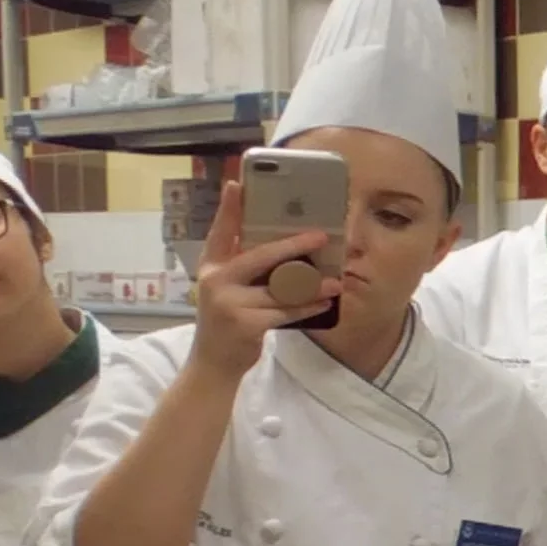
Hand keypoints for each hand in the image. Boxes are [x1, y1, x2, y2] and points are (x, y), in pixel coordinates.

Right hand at [188, 180, 341, 380]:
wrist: (213, 362)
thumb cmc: (227, 318)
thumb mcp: (226, 288)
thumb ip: (243, 267)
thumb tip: (286, 248)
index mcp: (211, 265)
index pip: (220, 231)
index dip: (229, 208)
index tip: (237, 184)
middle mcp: (216, 280)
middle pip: (260, 256)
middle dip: (294, 245)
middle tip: (320, 236)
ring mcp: (230, 303)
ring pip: (280, 288)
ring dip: (312, 284)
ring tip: (335, 281)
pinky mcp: (246, 324)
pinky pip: (286, 312)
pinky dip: (308, 307)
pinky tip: (325, 302)